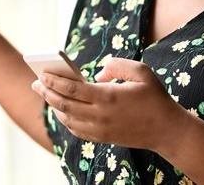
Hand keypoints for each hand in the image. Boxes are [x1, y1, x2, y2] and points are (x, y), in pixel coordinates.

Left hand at [30, 58, 188, 152]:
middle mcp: (100, 115)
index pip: (72, 90)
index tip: (42, 73)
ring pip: (68, 119)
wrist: (167, 130)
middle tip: (36, 83)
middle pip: (64, 105)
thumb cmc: (155, 97)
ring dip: (54, 107)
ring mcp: (100, 129)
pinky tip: (63, 111)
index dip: (54, 81)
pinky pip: (77, 130)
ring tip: (47, 94)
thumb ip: (118, 64)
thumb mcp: (141, 72)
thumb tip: (99, 72)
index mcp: (108, 97)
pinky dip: (66, 120)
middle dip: (47, 93)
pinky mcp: (103, 138)